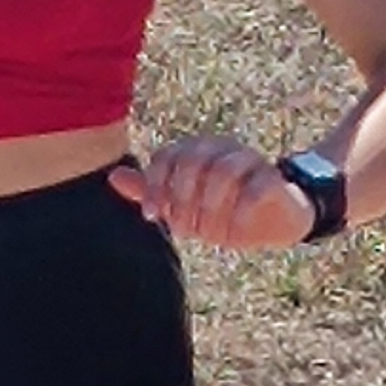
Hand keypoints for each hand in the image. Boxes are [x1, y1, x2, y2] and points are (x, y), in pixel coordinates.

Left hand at [109, 137, 321, 252]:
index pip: (167, 157)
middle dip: (183, 200)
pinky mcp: (273, 179)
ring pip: (224, 172)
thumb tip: (112, 177)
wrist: (272, 221)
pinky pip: (254, 189)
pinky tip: (232, 235)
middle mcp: (222, 148)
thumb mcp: (181, 204)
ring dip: (211, 210)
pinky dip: (239, 216)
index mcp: (196, 150)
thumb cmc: (221, 209)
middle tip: (185, 231)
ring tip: (211, 236)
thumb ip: (151, 190)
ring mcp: (250, 160)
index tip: (151, 216)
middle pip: (193, 161)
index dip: (154, 186)